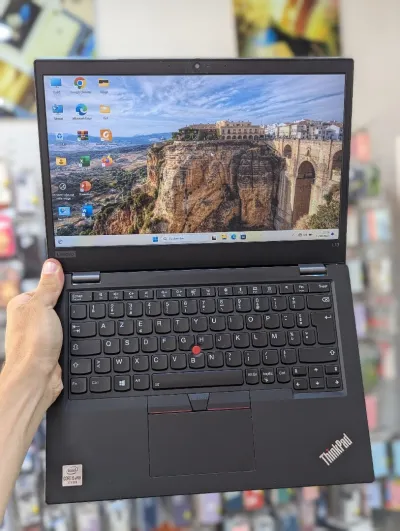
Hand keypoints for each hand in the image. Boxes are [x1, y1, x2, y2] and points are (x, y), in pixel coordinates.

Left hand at [4, 259, 64, 407]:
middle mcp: (30, 319)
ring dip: (71, 324)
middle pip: (58, 303)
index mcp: (22, 304)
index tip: (72, 288)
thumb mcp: (42, 306)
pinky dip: (73, 336)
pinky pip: (68, 335)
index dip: (61, 287)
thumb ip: (49, 285)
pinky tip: (73, 338)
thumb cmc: (32, 345)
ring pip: (66, 321)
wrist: (36, 379)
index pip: (47, 287)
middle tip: (69, 313)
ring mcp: (41, 333)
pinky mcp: (53, 346)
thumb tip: (53, 264)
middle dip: (68, 308)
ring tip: (69, 328)